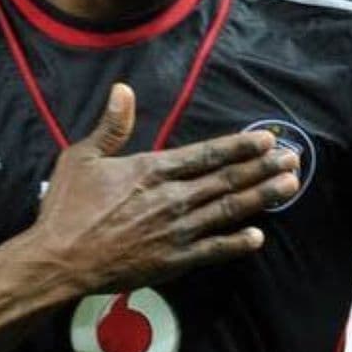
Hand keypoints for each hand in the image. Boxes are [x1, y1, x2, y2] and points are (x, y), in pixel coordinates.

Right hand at [28, 83, 299, 293]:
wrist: (59, 261)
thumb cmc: (67, 208)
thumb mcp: (82, 157)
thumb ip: (111, 126)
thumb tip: (123, 90)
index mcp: (152, 170)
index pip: (206, 155)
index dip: (239, 146)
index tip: (266, 139)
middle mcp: (172, 198)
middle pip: (226, 180)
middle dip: (261, 168)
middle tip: (293, 159)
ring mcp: (176, 232)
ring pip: (228, 211)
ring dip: (260, 198)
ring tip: (288, 186)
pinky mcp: (173, 261)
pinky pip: (213, 250)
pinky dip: (236, 243)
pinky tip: (257, 236)